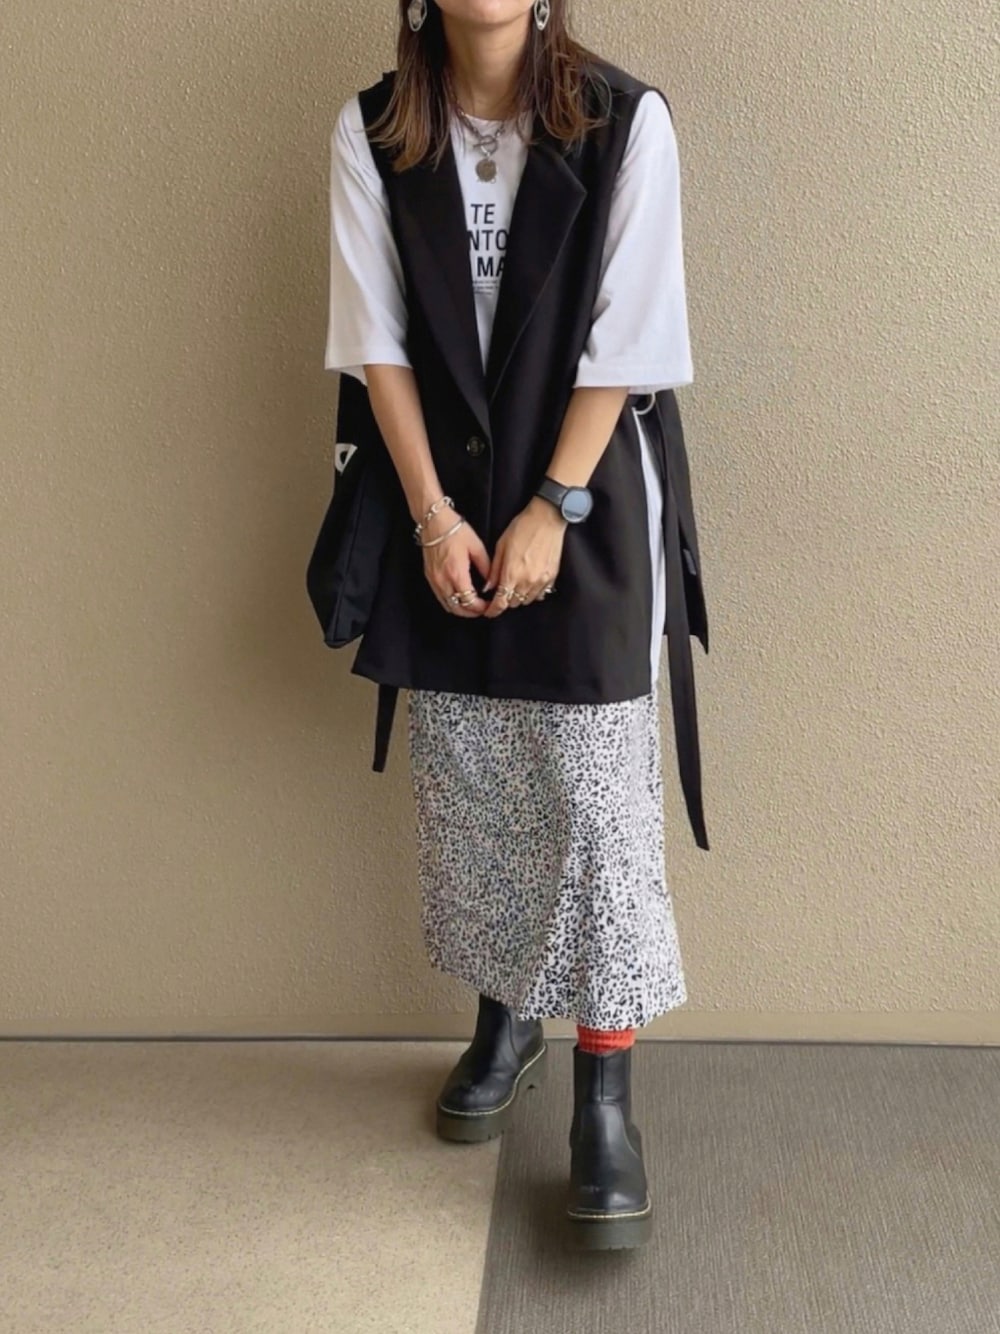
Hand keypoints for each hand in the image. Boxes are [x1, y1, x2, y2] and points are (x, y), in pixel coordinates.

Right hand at [419, 507, 490, 616]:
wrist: (434, 521)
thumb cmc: (455, 530)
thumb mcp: (476, 547)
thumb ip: (486, 568)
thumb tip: (491, 583)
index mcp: (456, 574)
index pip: (469, 601)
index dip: (480, 608)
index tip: (489, 605)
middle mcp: (443, 581)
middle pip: (458, 609)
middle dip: (472, 613)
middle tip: (483, 609)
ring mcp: (434, 580)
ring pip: (448, 606)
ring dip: (461, 609)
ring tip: (473, 606)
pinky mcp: (429, 577)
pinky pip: (441, 598)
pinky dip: (452, 603)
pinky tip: (460, 598)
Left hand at [482, 497, 564, 617]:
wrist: (547, 518)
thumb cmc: (522, 528)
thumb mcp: (501, 546)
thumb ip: (495, 570)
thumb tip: (488, 587)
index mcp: (511, 574)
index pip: (501, 602)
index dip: (493, 610)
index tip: (489, 611)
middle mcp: (527, 581)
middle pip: (513, 603)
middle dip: (505, 600)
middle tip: (501, 593)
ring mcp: (541, 580)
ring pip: (527, 600)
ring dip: (519, 597)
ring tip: (515, 586)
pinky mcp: (552, 577)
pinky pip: (541, 594)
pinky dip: (533, 593)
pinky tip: (529, 583)